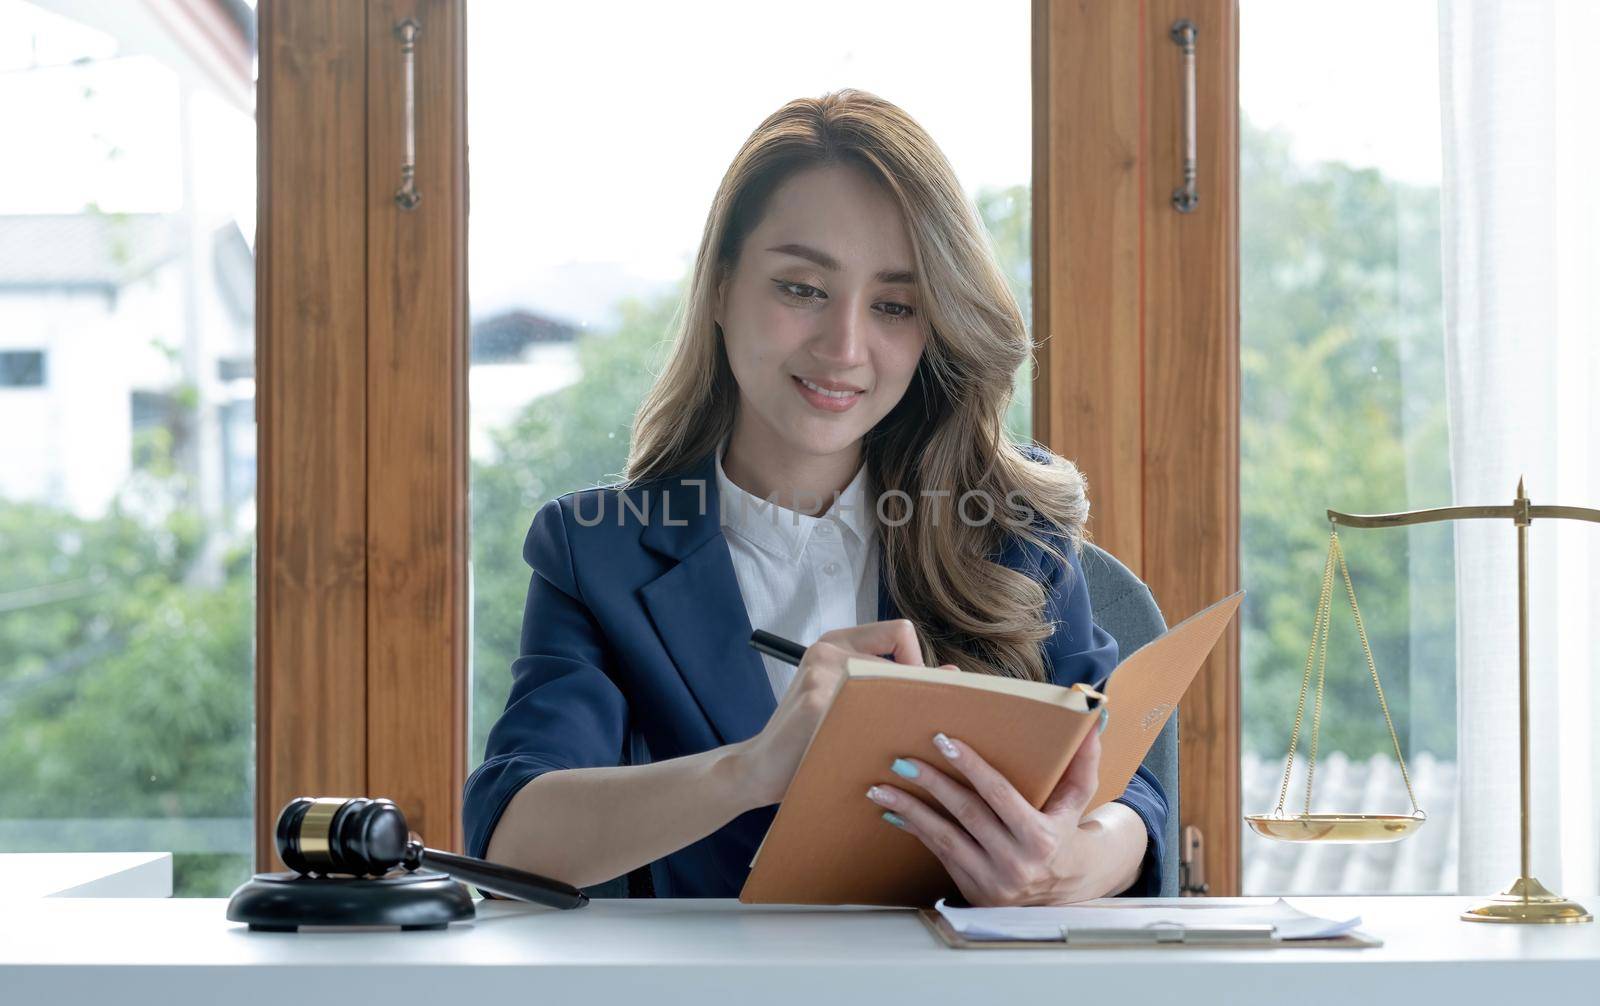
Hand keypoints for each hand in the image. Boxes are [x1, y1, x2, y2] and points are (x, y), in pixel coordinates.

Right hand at [731, 619, 952, 807]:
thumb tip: (954, 674)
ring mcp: (822, 673)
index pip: (900, 632)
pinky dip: (882, 739)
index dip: (918, 664)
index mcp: (836, 642)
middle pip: (902, 661)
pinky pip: (873, 716)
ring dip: (902, 722)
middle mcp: (828, 649)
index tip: (911, 699)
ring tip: (890, 747)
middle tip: (911, 732)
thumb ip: (889, 682)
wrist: (757, 767)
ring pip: (892, 689)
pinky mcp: (818, 702)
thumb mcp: (848, 700)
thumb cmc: (810, 736)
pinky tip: (869, 759)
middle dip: (917, 699)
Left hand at [865, 717, 1145, 905]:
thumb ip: (1083, 759)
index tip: (944, 741)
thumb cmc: (1064, 830)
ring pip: (944, 837)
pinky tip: (893, 811)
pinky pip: (938, 853)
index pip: (999, 795)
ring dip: (910, 809)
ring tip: (881, 788)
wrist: (1062, 891)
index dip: (971, 767)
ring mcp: (991, 879)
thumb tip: (1093, 714)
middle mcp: (1016, 862)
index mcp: (1041, 836)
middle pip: (966, 813)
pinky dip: (915, 830)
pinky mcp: (972, 888)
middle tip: (902, 759)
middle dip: (932, 783)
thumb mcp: (1078, 799)